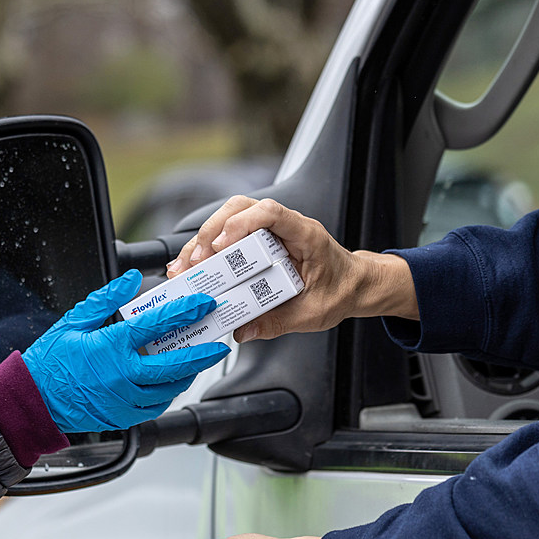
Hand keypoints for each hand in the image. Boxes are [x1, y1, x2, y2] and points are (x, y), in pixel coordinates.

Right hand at [22, 270, 229, 432]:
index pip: (157, 325)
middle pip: (175, 365)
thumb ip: (105, 300)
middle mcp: (122, 376)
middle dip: (202, 354)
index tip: (203, 304)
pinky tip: (170, 382)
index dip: (185, 312)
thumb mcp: (74, 321)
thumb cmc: (50, 361)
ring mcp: (124, 400)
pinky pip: (155, 406)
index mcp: (111, 347)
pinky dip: (167, 393)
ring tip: (196, 361)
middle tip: (219, 344)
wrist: (33, 401)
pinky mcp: (123, 416)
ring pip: (169, 389)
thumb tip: (129, 280)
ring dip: (187, 374)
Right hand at [166, 196, 417, 340]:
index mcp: (305, 234)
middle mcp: (285, 225)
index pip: (271, 212)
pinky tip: (193, 267)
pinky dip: (208, 248)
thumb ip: (278, 322)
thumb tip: (243, 330)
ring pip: (229, 217)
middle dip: (211, 233)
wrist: (354, 285)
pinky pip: (229, 234)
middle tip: (195, 263)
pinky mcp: (259, 240)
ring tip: (184, 268)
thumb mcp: (312, 313)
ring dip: (203, 240)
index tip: (222, 247)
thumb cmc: (340, 290)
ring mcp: (270, 230)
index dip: (242, 224)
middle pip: (240, 208)